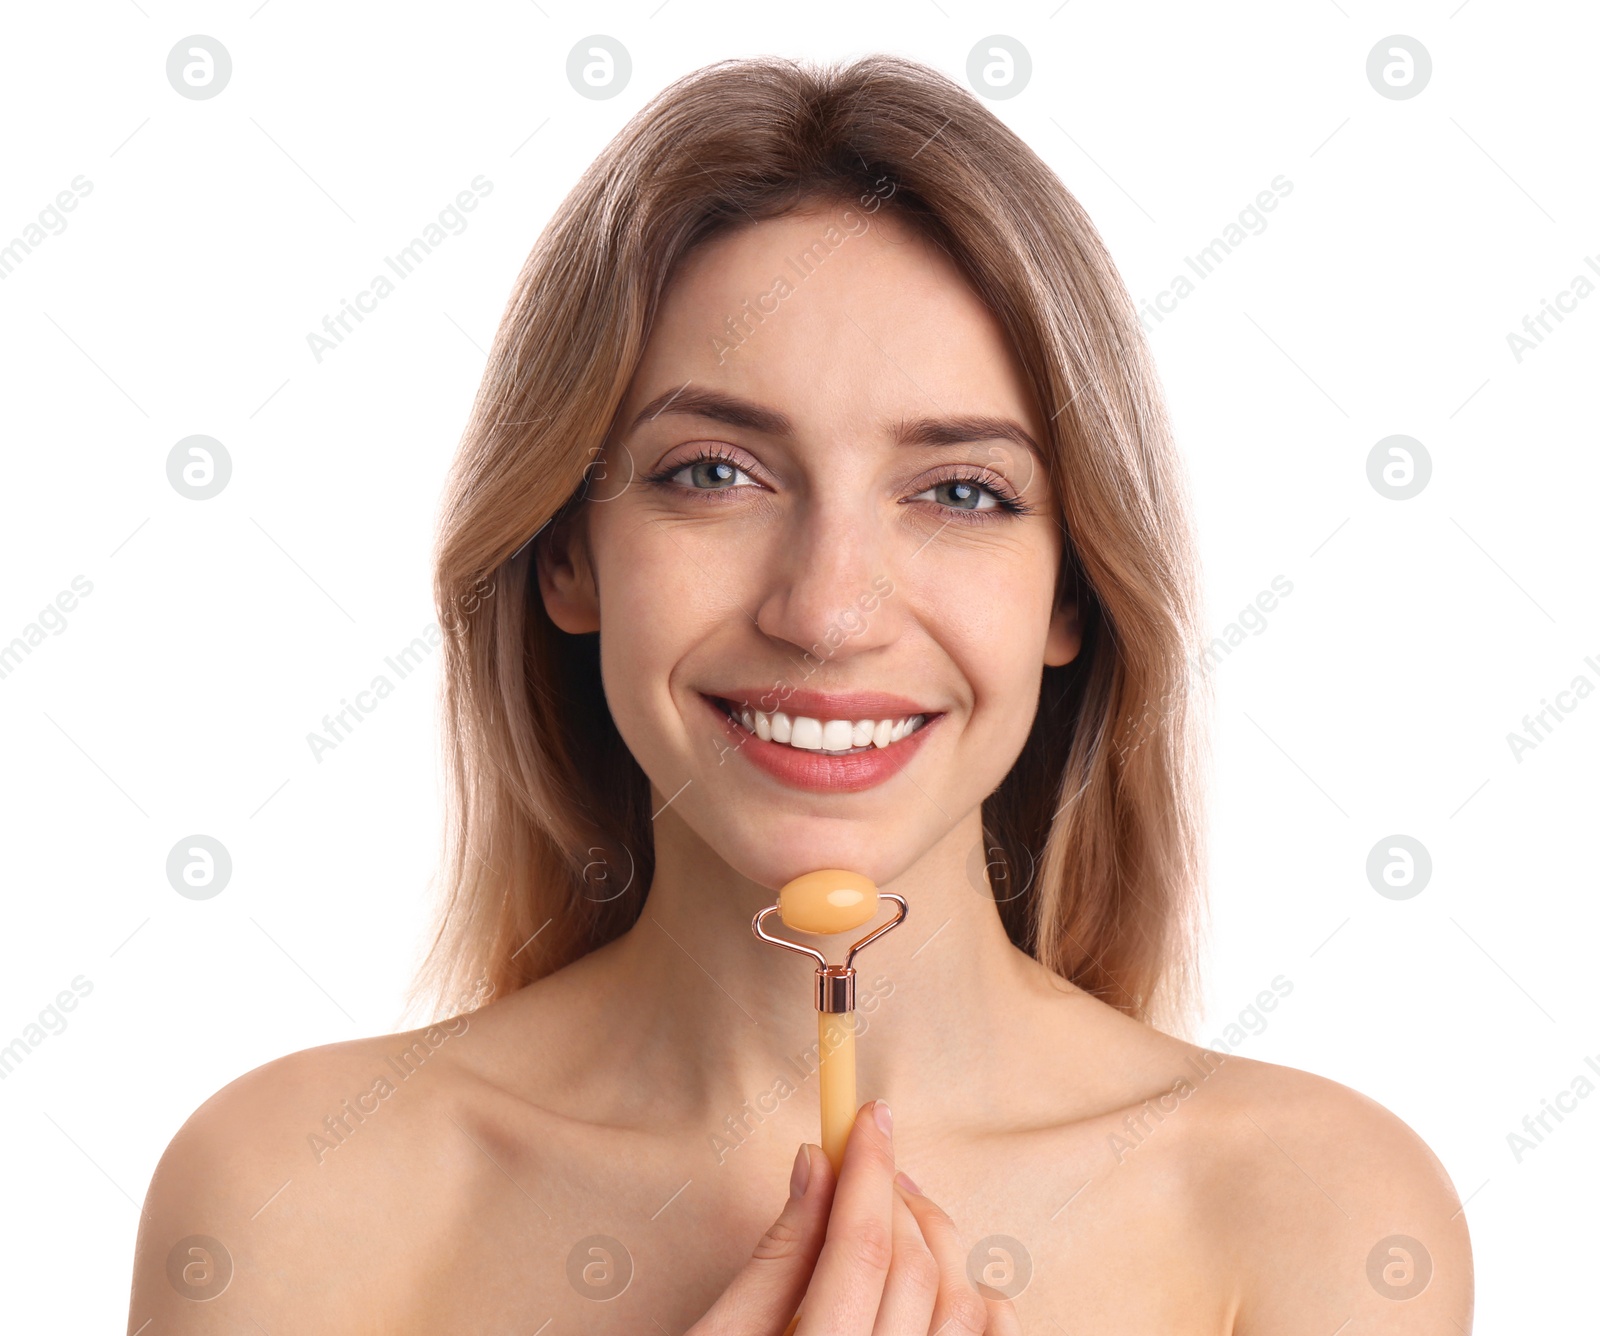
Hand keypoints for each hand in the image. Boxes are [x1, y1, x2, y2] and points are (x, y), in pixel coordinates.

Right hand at [688, 1100, 1021, 1333]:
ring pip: (968, 1308)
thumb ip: (776, 1258)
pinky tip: (948, 1276)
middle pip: (917, 1271)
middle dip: (895, 1196)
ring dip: (939, 1241)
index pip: (859, 1250)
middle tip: (869, 1157)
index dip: (866, 1170)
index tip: (866, 1116)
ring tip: (898, 1211)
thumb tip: (816, 1161)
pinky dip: (983, 1301)